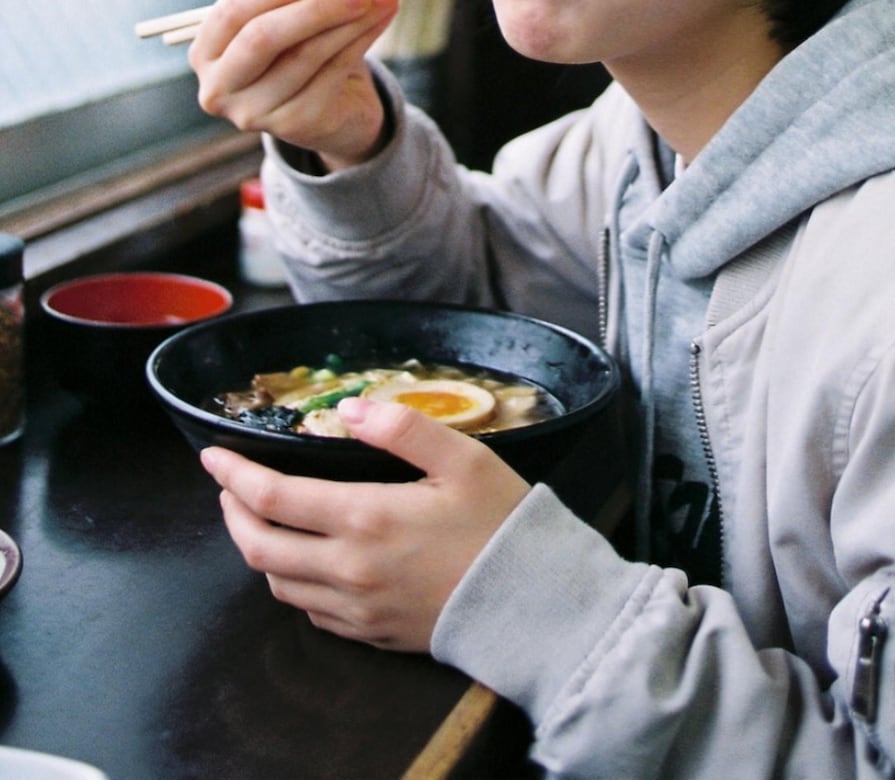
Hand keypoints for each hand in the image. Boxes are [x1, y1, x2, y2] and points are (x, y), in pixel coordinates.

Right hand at [188, 0, 399, 165]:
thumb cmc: (297, 49)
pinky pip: (331, 73)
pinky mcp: (293, 125)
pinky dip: (360, 41)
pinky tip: (379, 21)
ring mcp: (254, 113)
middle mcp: (219, 89)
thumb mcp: (280, 15)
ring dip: (349, 22)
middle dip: (314, 8)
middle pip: (262, 38)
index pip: (232, 12)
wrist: (332, 107)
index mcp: (205, 53)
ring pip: (305, 55)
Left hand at [200, 398, 529, 649]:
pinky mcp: (371, 634)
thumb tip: (349, 409)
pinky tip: (305, 559)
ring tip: (261, 519)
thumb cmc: (500, 523)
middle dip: (233, 514)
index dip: (234, 476)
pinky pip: (311, 611)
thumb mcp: (462, 458)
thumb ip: (402, 427)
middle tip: (229, 487)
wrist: (532, 603)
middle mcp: (349, 569)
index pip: (273, 499)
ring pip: (278, 585)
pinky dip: (292, 582)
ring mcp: (357, 608)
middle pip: (260, 548)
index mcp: (365, 519)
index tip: (214, 457)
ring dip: (258, 549)